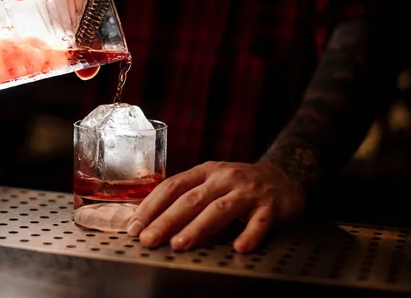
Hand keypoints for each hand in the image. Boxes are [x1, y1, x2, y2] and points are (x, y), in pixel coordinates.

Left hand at [127, 161, 305, 252]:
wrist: (284, 177)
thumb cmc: (239, 185)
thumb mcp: (212, 184)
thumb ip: (189, 201)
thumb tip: (157, 226)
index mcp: (205, 171)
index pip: (172, 186)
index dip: (151, 205)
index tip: (135, 224)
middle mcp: (224, 178)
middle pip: (191, 199)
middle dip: (166, 221)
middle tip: (148, 239)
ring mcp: (248, 191)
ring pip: (219, 209)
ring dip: (197, 228)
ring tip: (178, 244)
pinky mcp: (270, 207)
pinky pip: (259, 223)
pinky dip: (249, 235)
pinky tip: (238, 248)